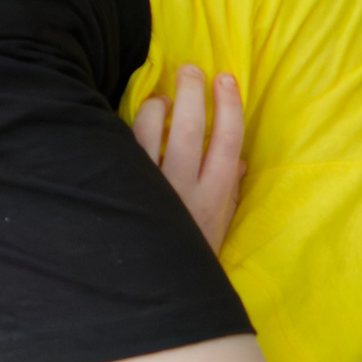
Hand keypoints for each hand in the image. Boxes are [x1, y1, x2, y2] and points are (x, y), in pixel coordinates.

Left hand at [132, 64, 246, 252]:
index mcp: (215, 197)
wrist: (154, 291)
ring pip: (154, 131)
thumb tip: (239, 159)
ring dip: (159, 105)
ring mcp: (151, 189)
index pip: (229, 139)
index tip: (225, 79)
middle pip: (192, 126)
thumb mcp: (218, 229)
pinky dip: (133, 128)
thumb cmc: (190, 259)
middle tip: (189, 70)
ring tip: (162, 98)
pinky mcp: (123, 191)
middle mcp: (184, 190)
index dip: (229, 104)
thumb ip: (229, 192)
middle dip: (192, 90)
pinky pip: (124, 147)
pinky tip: (138, 122)